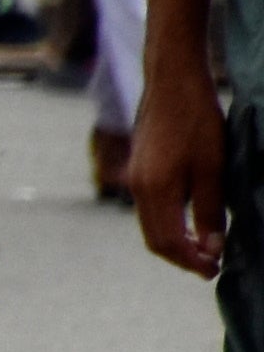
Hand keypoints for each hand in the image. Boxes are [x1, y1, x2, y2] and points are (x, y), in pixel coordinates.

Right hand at [130, 84, 228, 277]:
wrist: (171, 80)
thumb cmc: (196, 120)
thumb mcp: (212, 167)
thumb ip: (209, 210)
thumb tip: (211, 248)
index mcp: (154, 190)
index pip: (168, 242)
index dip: (191, 261)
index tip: (215, 271)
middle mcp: (138, 188)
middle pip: (154, 239)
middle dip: (181, 257)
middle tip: (211, 266)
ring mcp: (136, 177)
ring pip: (151, 225)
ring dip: (175, 242)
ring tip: (204, 248)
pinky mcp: (141, 168)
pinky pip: (151, 208)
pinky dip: (169, 223)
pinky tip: (190, 220)